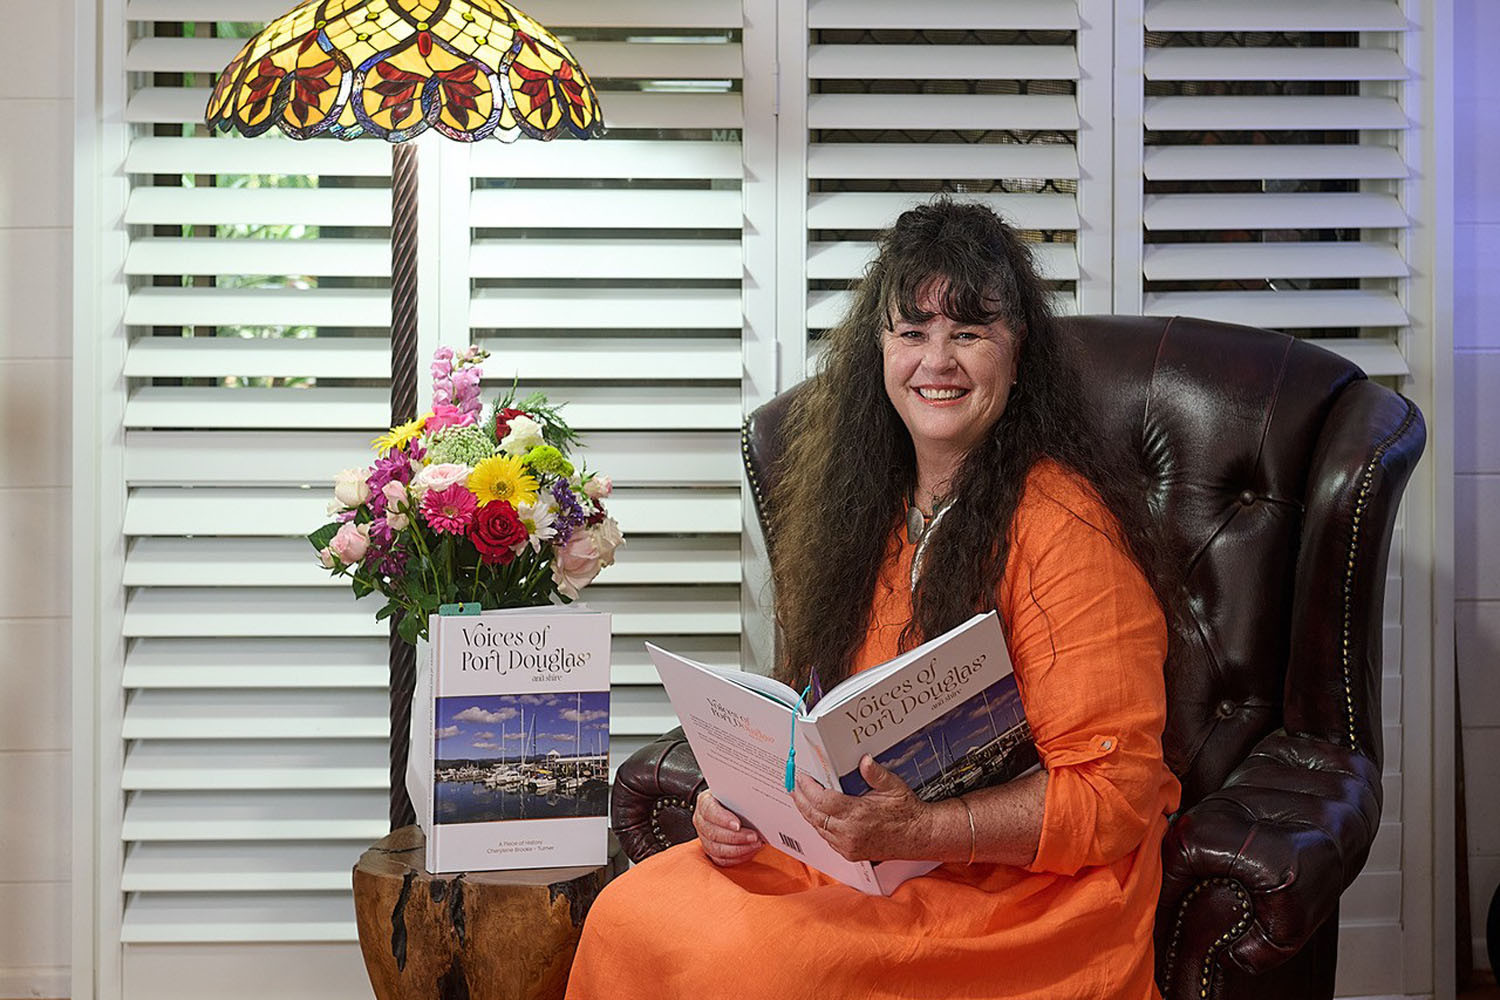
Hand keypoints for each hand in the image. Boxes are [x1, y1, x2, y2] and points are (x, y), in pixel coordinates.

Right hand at [693, 789, 763, 866]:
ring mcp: (704, 837)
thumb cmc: (733, 797)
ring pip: (717, 849)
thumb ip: (741, 795)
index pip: (710, 811)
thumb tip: (757, 801)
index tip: (738, 825)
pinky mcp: (712, 850)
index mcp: (705, 802)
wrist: (731, 805)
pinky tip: (751, 850)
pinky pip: (722, 860)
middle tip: (754, 836)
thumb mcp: (735, 790)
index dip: (723, 819)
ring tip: (756, 844)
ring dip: (739, 849)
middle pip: (713, 833)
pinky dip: (738, 857)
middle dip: (736, 837)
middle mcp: (701, 821)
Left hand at [792, 755, 934, 861]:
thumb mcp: (893, 786)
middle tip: (793, 786)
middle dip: (800, 799)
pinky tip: (816, 814)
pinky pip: (826, 838)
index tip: (802, 777)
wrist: (919, 836)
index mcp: (858, 815)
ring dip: (807, 812)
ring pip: (818, 827)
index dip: (808, 788)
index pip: (823, 800)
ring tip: (800, 797)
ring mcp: (848, 846)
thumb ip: (875, 773)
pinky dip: (818, 824)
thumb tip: (864, 760)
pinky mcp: (850, 853)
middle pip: (814, 815)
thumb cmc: (907, 812)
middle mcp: (850, 833)